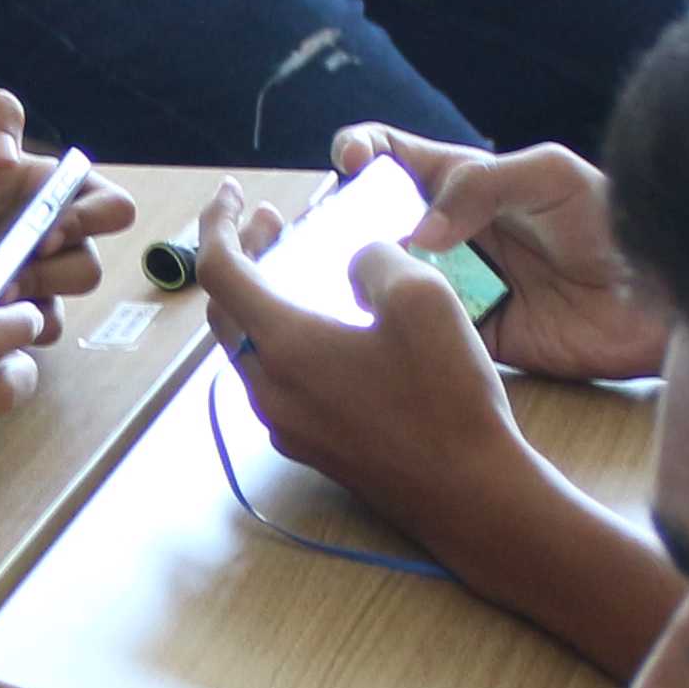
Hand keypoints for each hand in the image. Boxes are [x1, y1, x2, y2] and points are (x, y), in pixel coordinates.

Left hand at [0, 93, 132, 325]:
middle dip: (54, 271)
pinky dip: (3, 336)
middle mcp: (54, 247)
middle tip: (12, 263)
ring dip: (26, 308)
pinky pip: (19, 345)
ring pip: (59, 317)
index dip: (94, 220)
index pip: (114, 209)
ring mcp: (27, 290)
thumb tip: (8, 155)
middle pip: (89, 271)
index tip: (48, 223)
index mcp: (58, 197)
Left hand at [194, 187, 557, 575]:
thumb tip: (355, 264)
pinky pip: (278, 379)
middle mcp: (268, 389)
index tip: (233, 194)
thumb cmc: (445, 396)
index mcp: (282, 346)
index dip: (220, 224)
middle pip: (227, 310)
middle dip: (245, 257)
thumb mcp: (421, 298)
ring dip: (264, 299)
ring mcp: (286, 424)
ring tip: (303, 267)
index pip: (219, 271)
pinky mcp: (311, 445)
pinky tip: (331, 326)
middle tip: (275, 222)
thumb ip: (375, 259)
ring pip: (250, 347)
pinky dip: (286, 338)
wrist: (469, 494)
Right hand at [333, 123, 664, 382]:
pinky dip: (388, 330)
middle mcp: (447, 234)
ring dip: (350, 279)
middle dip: (336, 222)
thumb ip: (483, 185)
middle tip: (317, 233)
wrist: (654, 302)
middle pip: (371, 222)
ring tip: (324, 281)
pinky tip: (366, 328)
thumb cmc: (610, 222)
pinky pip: (417, 333)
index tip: (348, 164)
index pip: (393, 157)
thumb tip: (416, 231)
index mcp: (462, 183)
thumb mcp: (550, 177)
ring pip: (383, 279)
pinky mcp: (466, 337)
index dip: (359, 152)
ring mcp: (452, 286)